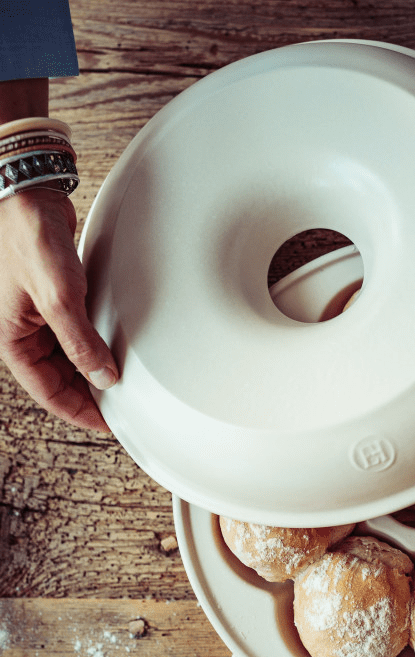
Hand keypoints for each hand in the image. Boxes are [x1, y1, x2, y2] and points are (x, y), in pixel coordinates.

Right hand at [0, 188, 117, 431]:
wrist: (27, 194)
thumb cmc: (28, 239)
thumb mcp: (58, 298)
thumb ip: (80, 341)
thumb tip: (104, 377)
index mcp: (12, 340)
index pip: (48, 392)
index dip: (79, 411)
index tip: (109, 425)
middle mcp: (23, 332)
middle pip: (59, 378)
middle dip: (87, 395)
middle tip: (121, 409)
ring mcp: (38, 316)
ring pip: (66, 358)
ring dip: (90, 372)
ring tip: (119, 385)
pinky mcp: (54, 299)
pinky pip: (73, 335)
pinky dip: (90, 347)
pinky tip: (110, 352)